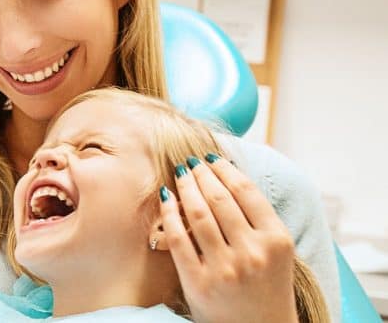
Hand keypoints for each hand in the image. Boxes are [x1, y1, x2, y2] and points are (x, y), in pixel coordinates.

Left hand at [160, 154, 297, 322]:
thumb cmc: (267, 286)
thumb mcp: (277, 252)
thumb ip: (260, 219)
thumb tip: (228, 175)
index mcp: (277, 240)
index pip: (246, 192)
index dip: (225, 169)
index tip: (211, 158)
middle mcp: (252, 252)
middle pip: (219, 199)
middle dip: (201, 174)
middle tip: (190, 163)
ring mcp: (225, 268)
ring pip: (198, 215)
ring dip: (185, 188)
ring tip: (179, 175)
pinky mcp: (199, 282)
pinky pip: (178, 239)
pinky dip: (170, 214)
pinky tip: (166, 199)